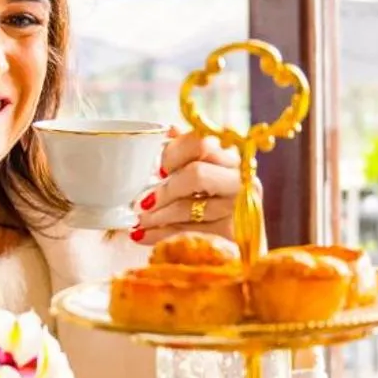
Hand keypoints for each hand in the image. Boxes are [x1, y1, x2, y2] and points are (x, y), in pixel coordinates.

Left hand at [130, 129, 242, 245]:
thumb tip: (170, 130)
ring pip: (190, 207)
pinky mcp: (229, 236)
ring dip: (158, 215)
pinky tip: (143, 236)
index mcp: (229, 157)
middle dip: (166, 188)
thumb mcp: (203, 175)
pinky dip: (161, 235)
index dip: (173, 154)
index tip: (158, 169)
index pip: (200, 142)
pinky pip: (188, 233)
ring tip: (139, 221)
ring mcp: (237, 209)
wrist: (236, 247)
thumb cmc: (215, 207)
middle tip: (145, 200)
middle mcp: (239, 179)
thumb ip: (188, 153)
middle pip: (197, 173)